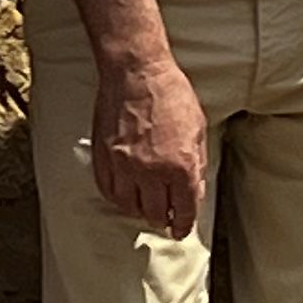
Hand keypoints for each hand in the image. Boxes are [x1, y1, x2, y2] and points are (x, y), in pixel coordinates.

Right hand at [87, 46, 205, 236]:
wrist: (136, 73)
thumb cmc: (169, 93)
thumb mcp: (198, 129)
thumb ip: (197, 165)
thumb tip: (194, 191)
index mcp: (181, 166)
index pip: (185, 210)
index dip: (184, 225)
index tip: (181, 229)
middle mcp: (151, 171)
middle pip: (156, 214)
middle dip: (163, 219)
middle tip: (165, 218)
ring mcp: (124, 166)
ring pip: (129, 207)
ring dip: (140, 211)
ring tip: (145, 205)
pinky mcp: (104, 158)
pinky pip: (109, 191)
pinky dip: (118, 198)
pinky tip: (125, 194)